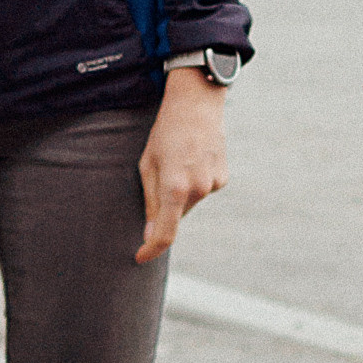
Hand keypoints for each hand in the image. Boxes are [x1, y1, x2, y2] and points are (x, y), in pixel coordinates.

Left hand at [136, 65, 229, 262]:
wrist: (197, 105)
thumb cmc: (165, 133)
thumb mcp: (147, 164)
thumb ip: (150, 202)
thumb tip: (150, 234)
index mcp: (174, 187)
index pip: (165, 233)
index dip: (151, 249)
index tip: (140, 257)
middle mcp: (198, 190)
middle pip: (175, 216)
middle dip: (164, 207)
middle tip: (159, 176)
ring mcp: (213, 185)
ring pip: (189, 204)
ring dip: (180, 193)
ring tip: (178, 161)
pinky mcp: (222, 179)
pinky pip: (202, 192)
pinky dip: (193, 183)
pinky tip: (192, 160)